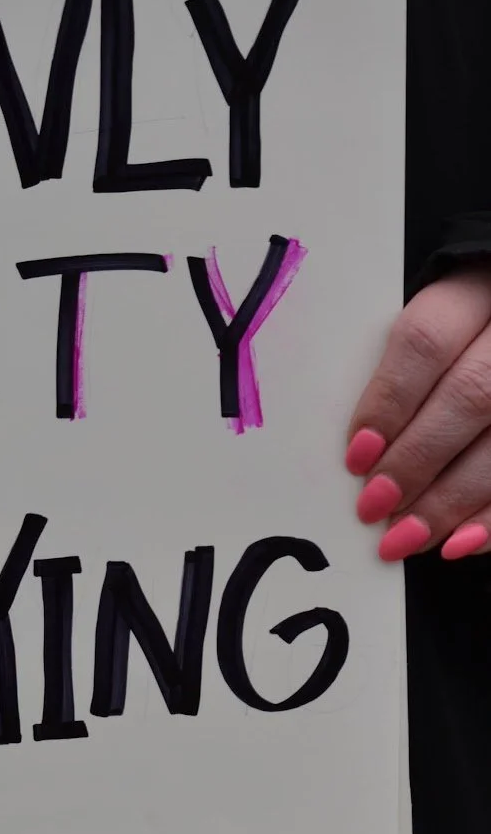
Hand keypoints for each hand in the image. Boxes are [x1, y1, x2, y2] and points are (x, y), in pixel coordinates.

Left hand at [347, 264, 490, 561]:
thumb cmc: (463, 331)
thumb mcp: (435, 325)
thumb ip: (406, 374)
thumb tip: (364, 453)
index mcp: (477, 289)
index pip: (426, 341)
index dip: (389, 402)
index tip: (357, 457)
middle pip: (470, 395)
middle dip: (418, 460)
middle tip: (375, 507)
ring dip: (454, 500)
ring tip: (407, 538)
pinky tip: (461, 544)